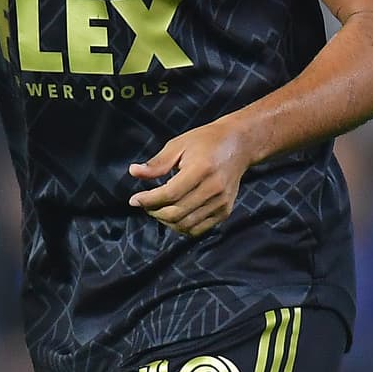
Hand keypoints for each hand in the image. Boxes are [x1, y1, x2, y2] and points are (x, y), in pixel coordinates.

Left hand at [129, 117, 251, 236]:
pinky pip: (198, 229)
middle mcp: (214, 189)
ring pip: (185, 225)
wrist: (239, 145)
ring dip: (166, 221)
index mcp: (201, 169)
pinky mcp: (224, 211)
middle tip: (145, 204)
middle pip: (176, 213)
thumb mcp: (179, 145)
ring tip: (158, 209)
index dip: (148, 200)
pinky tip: (174, 215)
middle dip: (154, 211)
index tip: (134, 200)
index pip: (170, 194)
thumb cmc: (206, 141)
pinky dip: (181, 226)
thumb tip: (133, 172)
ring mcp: (221, 203)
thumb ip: (157, 163)